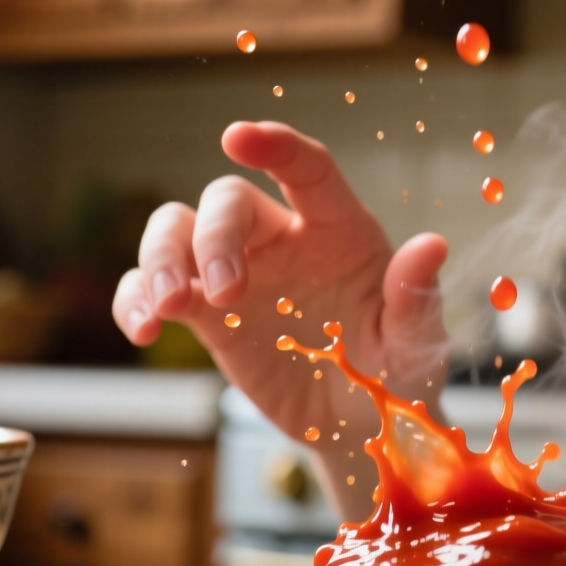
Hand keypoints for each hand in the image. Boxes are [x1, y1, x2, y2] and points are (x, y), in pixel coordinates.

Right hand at [113, 122, 448, 509]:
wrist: (361, 429)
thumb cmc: (399, 373)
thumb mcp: (417, 343)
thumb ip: (415, 299)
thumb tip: (431, 247)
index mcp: (339, 230)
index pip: (306, 169)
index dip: (275, 145)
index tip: (238, 136)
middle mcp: (283, 240)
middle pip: (226, 202)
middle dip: (214, 237)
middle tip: (224, 293)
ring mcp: (237, 274)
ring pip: (175, 230)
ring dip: (158, 257)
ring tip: (164, 306)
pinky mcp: (205, 316)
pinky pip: (151, 288)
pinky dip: (134, 299)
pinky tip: (143, 329)